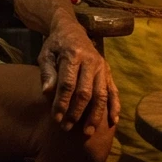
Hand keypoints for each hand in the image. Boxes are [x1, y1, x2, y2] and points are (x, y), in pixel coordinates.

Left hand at [37, 21, 119, 139]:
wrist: (72, 29)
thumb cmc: (55, 45)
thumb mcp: (46, 54)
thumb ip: (46, 72)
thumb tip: (47, 92)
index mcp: (73, 55)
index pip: (68, 84)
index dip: (62, 103)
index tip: (56, 118)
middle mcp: (91, 61)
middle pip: (85, 92)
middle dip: (76, 112)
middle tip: (67, 128)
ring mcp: (102, 66)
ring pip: (101, 94)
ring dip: (95, 115)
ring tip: (88, 132)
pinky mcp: (109, 71)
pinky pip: (113, 90)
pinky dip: (115, 106)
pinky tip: (113, 121)